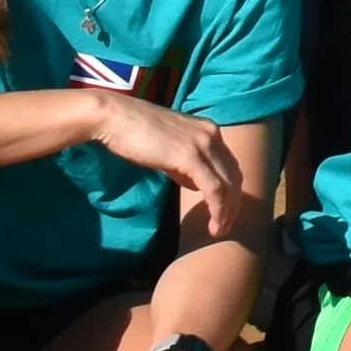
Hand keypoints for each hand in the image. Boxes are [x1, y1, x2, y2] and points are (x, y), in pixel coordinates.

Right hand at [82, 92, 252, 237]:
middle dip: (234, 206)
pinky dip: (217, 209)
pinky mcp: (190, 156)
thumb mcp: (169, 148)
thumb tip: (195, 184)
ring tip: (219, 231)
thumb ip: (185, 164)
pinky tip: (212, 225)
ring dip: (227, 212)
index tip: (224, 213)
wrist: (115, 118)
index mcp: (209, 130)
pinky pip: (213, 189)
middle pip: (235, 176)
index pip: (230, 166)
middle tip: (225, 228)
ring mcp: (203, 144)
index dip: (231, 193)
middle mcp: (212, 135)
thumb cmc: (135, 133)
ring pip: (228, 185)